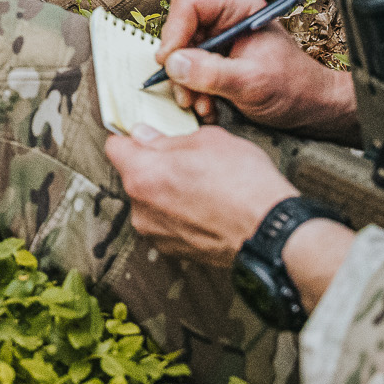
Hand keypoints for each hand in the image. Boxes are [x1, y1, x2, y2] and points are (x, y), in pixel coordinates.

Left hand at [105, 125, 289, 266]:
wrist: (268, 231)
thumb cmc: (244, 183)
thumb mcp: (207, 140)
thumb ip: (167, 138)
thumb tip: (146, 135)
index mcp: (143, 174)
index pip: (115, 147)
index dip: (130, 137)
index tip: (144, 134)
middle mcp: (141, 207)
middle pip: (134, 176)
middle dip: (153, 165)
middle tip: (185, 158)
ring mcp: (155, 232)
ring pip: (150, 200)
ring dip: (166, 191)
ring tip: (201, 185)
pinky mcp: (172, 249)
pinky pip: (165, 223)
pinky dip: (178, 214)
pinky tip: (205, 206)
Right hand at [157, 0, 357, 140]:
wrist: (311, 108)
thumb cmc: (295, 88)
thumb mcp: (251, 82)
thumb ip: (211, 72)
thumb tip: (174, 63)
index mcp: (238, 7)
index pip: (188, 7)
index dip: (173, 34)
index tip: (169, 62)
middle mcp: (226, 19)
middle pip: (180, 33)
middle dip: (180, 68)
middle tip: (187, 93)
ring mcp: (220, 40)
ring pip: (181, 56)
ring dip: (186, 85)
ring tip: (202, 105)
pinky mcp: (217, 60)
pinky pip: (189, 72)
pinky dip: (194, 92)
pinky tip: (208, 106)